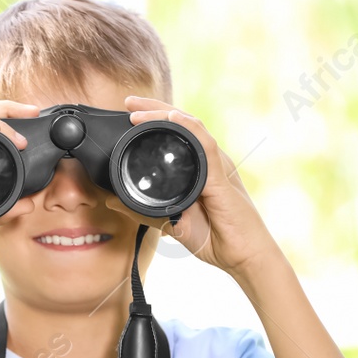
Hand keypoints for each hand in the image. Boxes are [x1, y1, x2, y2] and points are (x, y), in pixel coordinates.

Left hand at [108, 96, 279, 275]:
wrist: (243, 256)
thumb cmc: (215, 238)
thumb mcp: (171, 223)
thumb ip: (144, 211)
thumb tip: (114, 201)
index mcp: (200, 169)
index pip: (178, 135)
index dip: (155, 120)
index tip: (128, 113)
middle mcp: (210, 162)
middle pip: (183, 124)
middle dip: (155, 109)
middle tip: (129, 101)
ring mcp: (217, 166)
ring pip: (192, 128)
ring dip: (165, 115)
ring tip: (139, 110)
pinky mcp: (222, 177)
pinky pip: (205, 145)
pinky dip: (188, 128)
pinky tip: (173, 118)